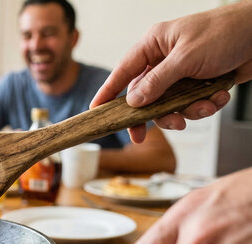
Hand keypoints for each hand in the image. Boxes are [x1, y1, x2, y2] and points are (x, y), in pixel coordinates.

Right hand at [90, 2, 251, 142]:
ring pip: (170, 105)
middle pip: (146, 96)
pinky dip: (205, 105)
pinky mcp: (200, 83)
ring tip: (203, 106)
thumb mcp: (186, 58)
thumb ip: (157, 82)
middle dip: (156, 114)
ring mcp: (183, 73)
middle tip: (149, 132)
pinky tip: (218, 96)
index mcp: (155, 44)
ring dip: (187, 111)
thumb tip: (133, 101)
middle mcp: (165, 59)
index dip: (108, 92)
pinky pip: (192, 104)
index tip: (96, 111)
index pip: (123, 71)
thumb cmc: (225, 33)